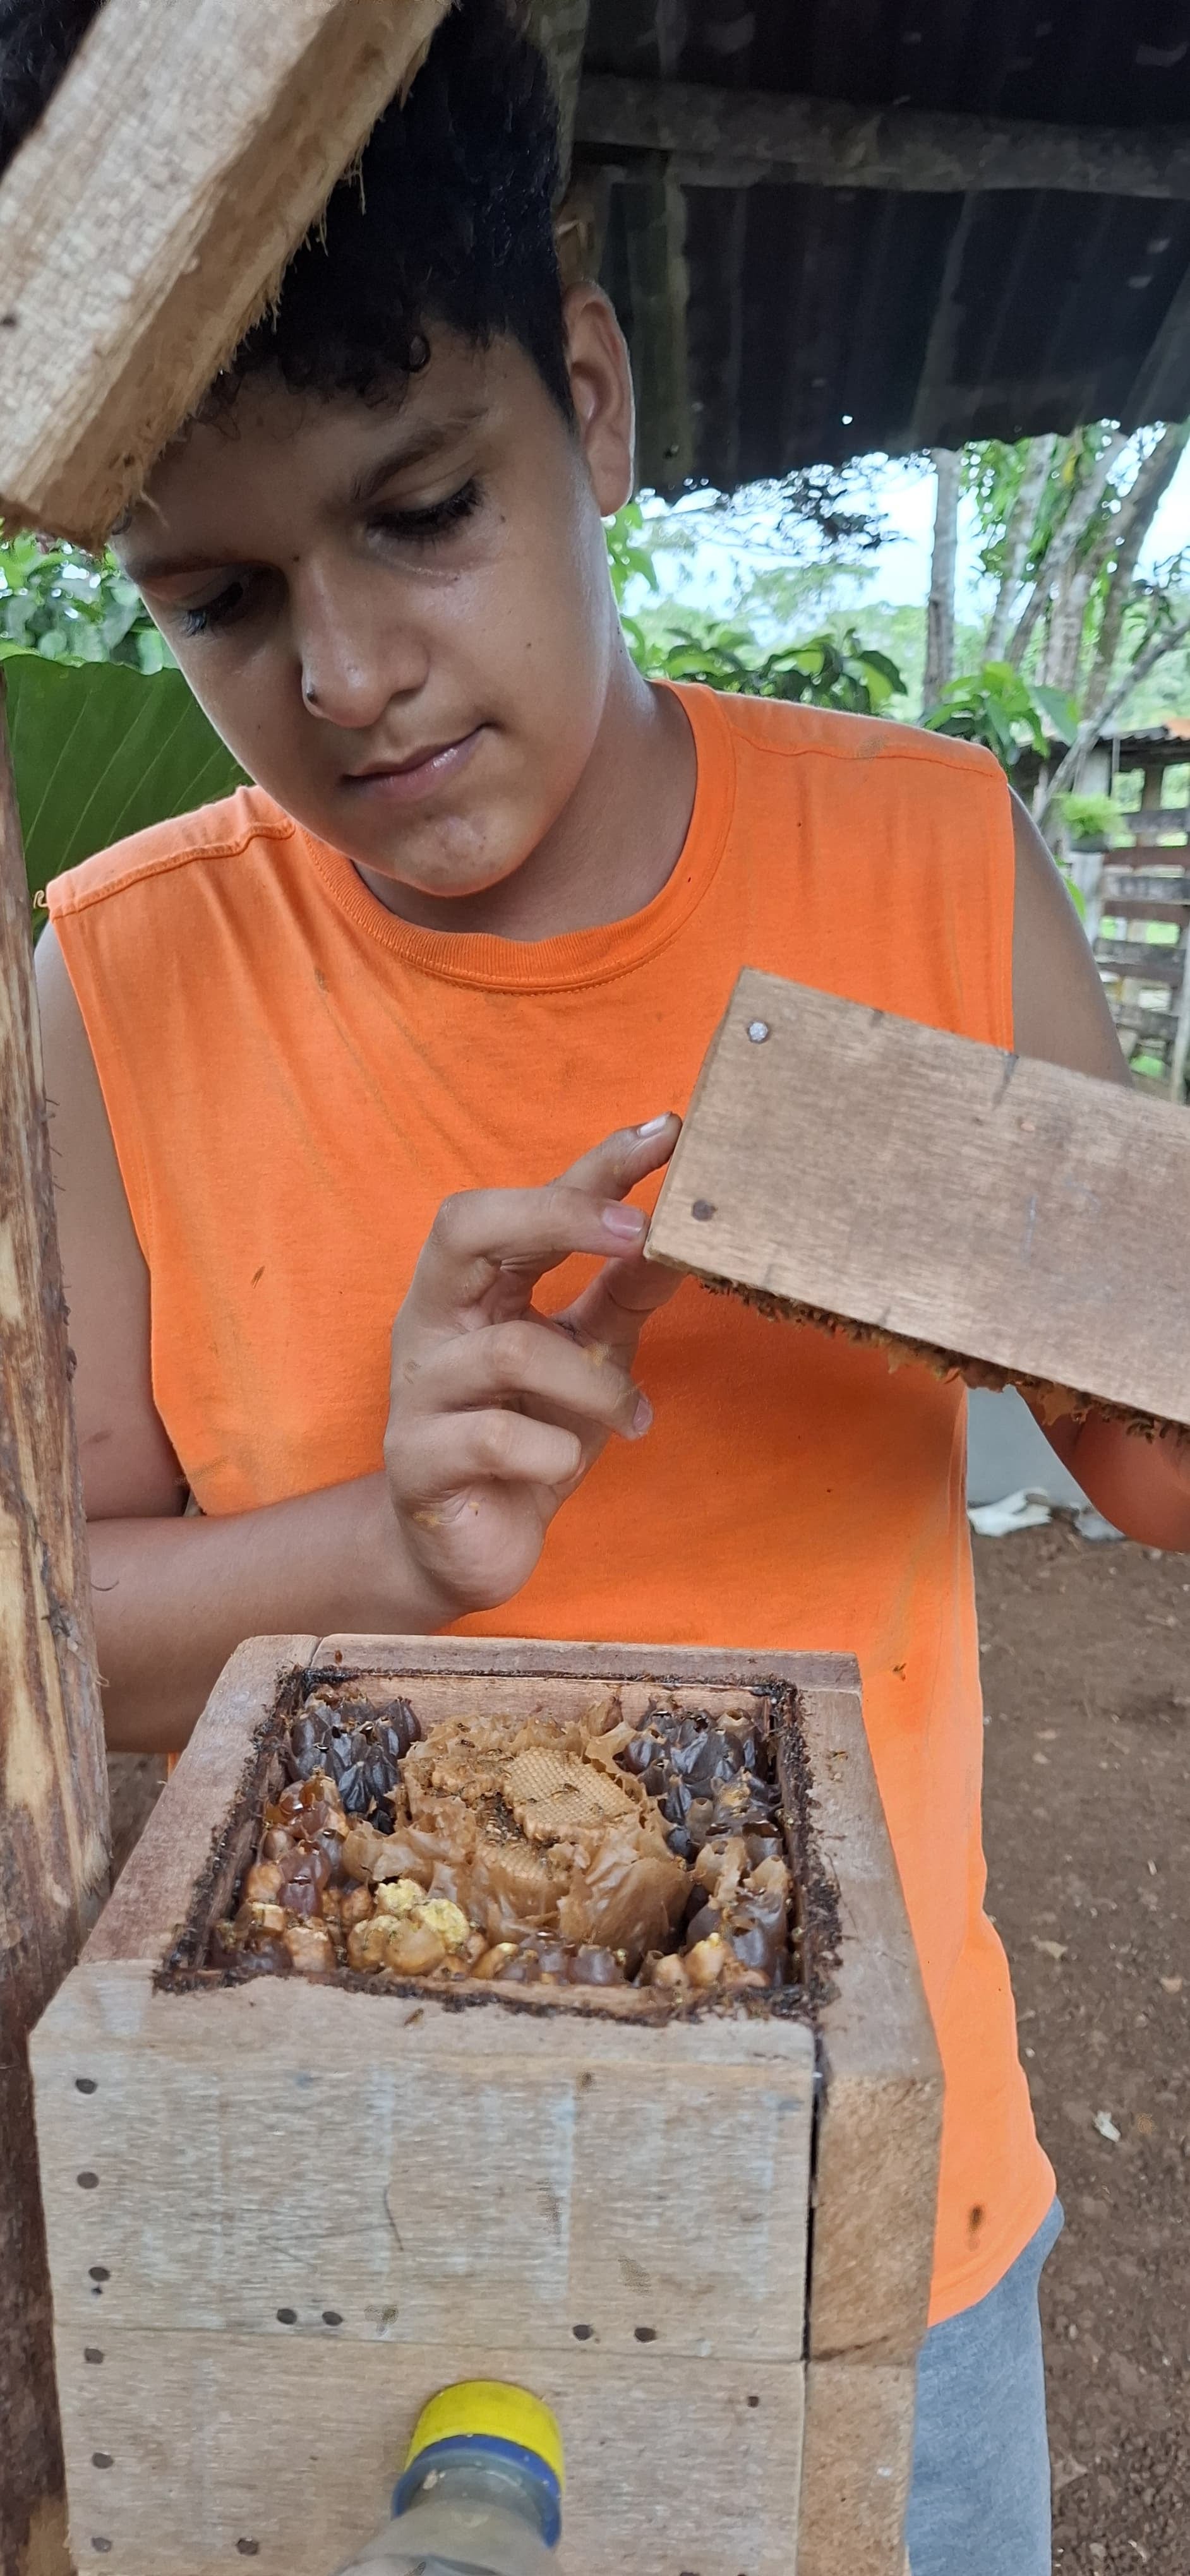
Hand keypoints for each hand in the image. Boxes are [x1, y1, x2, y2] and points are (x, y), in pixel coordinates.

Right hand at [383, 1117, 682, 1618]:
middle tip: (639, 1232)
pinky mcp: (417, 1463)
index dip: (592, 1165)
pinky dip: (553, 1452)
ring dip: (592, 1380)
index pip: (519, 1202)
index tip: (668, 1133)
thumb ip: (626, 1292)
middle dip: (559, 1217)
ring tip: (630, 1415)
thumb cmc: (526, 1435)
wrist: (463, 1547)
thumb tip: (688, 1231)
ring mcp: (416, 1391)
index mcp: (470, 1287)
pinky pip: (495, 1440)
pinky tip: (564, 1464)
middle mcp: (430, 1322)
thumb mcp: (589, 1353)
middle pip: (464, 1228)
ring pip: (508, 1350)